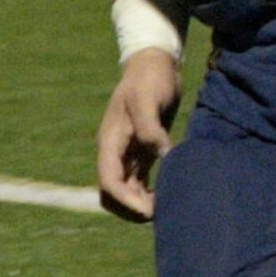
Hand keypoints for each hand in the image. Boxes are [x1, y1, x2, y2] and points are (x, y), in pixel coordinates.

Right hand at [95, 48, 183, 220]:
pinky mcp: (141, 151)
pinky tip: (167, 196)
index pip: (108, 181)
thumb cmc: (150, 79)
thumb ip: (150, 129)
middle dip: (131, 208)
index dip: (125, 201)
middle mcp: (114, 151)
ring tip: (165, 209)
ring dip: (140, 204)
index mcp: (110, 141)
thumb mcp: (148, 99)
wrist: (155, 63)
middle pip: (112, 193)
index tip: (148, 210)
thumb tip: (162, 156)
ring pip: (125, 191)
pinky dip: (148, 194)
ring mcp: (126, 152)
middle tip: (159, 213)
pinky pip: (138, 182)